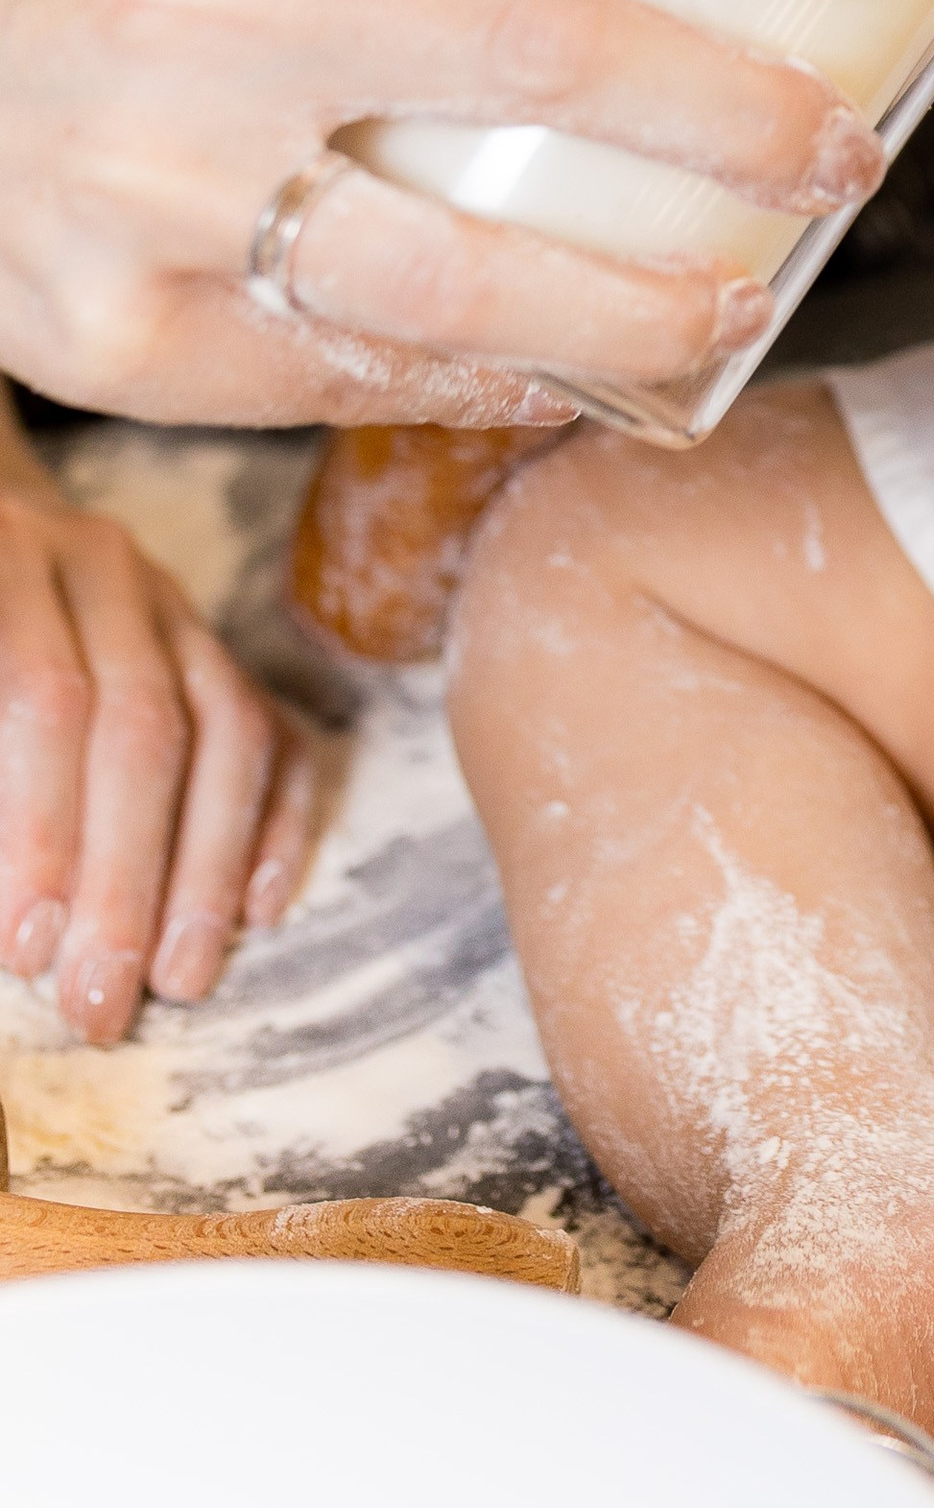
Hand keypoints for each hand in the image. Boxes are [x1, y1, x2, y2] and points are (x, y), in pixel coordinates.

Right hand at [0, 0, 887, 422]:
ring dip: (645, 298)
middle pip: (536, 55)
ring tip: (751, 295)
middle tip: (845, 142)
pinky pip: (361, 378)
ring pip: (461, 271)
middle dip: (734, 112)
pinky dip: (505, 384)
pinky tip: (595, 372)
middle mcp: (204, 2)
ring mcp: (156, 183)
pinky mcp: (125, 339)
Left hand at [0, 475, 317, 1044]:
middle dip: (125, 877)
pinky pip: (276, 729)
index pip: (45, 696)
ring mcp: (172, 602)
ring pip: (225, 729)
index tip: (26, 950)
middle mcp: (102, 569)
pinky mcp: (215, 641)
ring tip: (182, 977)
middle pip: (142, 724)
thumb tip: (15, 908)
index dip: (42, 828)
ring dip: (205, 867)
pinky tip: (260, 907)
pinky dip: (278, 819)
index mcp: (8, 561)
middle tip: (103, 1000)